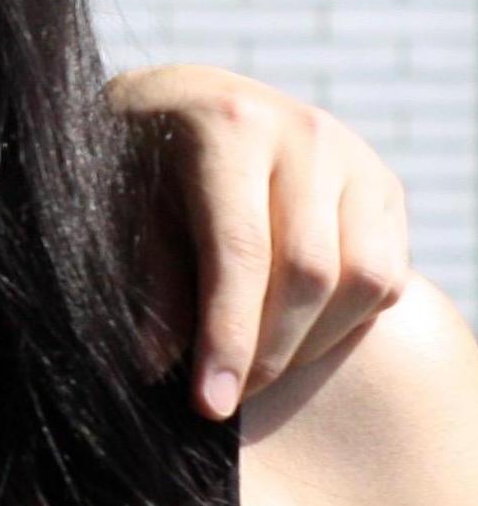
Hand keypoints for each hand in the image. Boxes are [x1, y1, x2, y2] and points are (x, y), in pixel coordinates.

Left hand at [109, 66, 410, 419]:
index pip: (241, 252)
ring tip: (257, 369)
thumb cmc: (132, 160)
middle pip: (310, 271)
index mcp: (226, 127)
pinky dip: (347, 321)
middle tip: (227, 400)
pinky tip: (293, 335)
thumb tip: (159, 364)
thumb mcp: (118, 205)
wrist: (179, 101)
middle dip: (269, 352)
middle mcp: (304, 133)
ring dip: (312, 344)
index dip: (228, 337)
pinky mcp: (382, 184)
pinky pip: (387, 273)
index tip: (210, 405)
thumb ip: (147, 279)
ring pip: (364, 278)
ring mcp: (354, 155)